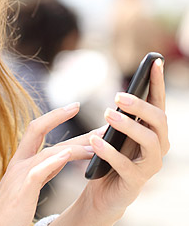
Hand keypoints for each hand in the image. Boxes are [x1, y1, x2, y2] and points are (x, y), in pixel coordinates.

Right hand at [0, 102, 95, 225]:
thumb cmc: (7, 219)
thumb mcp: (26, 191)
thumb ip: (41, 175)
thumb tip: (59, 163)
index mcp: (20, 165)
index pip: (38, 134)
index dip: (54, 120)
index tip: (72, 109)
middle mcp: (18, 165)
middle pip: (37, 130)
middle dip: (58, 116)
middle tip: (79, 105)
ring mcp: (18, 176)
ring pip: (47, 151)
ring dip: (73, 145)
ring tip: (94, 143)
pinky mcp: (21, 191)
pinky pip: (38, 171)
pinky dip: (53, 161)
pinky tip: (68, 155)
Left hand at [55, 58, 169, 225]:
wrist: (101, 193)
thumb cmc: (109, 156)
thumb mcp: (114, 132)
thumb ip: (122, 116)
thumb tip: (123, 95)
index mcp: (151, 130)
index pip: (158, 102)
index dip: (157, 82)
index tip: (154, 61)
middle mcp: (157, 147)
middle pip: (160, 120)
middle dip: (141, 106)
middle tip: (118, 96)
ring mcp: (149, 166)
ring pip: (149, 141)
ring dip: (128, 125)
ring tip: (106, 115)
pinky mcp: (135, 183)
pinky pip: (126, 165)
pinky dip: (109, 151)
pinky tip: (94, 141)